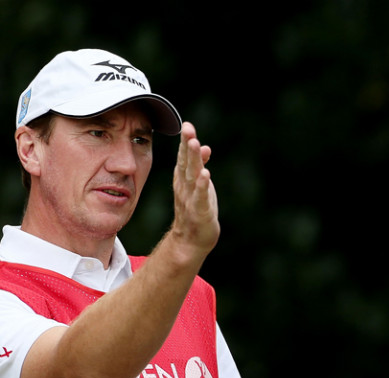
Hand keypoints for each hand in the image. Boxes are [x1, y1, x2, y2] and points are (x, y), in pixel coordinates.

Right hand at [170, 121, 219, 259]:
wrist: (190, 240)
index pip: (183, 157)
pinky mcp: (200, 212)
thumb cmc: (195, 208)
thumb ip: (200, 165)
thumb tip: (205, 146)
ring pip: (192, 177)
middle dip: (187, 145)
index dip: (185, 141)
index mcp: (183, 179)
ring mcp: (191, 199)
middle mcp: (184, 187)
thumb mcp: (198, 184)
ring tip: (195, 144)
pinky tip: (205, 175)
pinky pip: (200, 197)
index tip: (187, 125)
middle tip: (188, 129)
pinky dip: (202, 186)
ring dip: (193, 160)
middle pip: (186, 163)